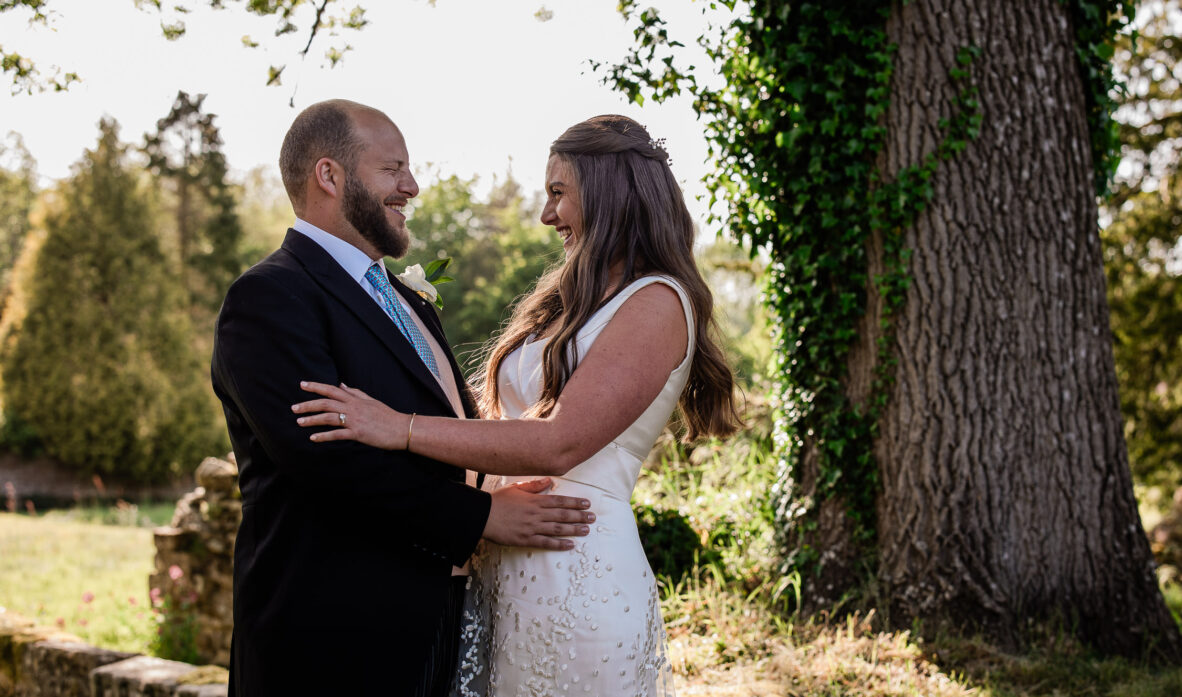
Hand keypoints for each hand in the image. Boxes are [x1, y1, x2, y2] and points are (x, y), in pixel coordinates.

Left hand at [292, 381, 408, 449]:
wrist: (401, 428)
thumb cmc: (387, 415)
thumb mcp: (371, 400)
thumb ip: (355, 392)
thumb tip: (342, 384)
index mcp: (356, 399)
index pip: (332, 389)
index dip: (316, 386)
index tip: (302, 384)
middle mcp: (353, 407)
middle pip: (326, 403)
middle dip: (308, 404)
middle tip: (294, 408)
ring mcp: (355, 420)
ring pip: (328, 417)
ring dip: (312, 419)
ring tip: (299, 422)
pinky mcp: (357, 433)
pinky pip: (337, 434)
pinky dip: (323, 436)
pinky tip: (313, 438)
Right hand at [483, 478, 594, 550]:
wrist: (482, 515)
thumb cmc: (498, 501)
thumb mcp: (516, 488)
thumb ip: (534, 485)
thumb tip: (549, 481)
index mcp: (535, 500)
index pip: (560, 501)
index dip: (575, 503)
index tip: (587, 503)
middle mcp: (536, 514)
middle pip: (563, 515)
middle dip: (580, 516)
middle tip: (593, 517)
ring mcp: (532, 528)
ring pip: (558, 529)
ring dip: (574, 530)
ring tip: (586, 530)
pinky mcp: (525, 540)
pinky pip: (545, 543)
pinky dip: (559, 544)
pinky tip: (570, 545)